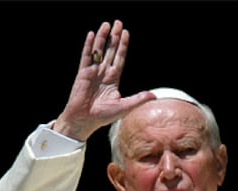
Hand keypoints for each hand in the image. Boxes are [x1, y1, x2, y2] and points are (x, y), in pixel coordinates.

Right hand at [54, 20, 155, 140]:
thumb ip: (138, 99)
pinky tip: (92, 35)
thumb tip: (154, 96)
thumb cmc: (102, 116)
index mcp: (113, 79)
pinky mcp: (83, 73)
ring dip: (103, 38)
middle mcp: (103, 73)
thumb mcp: (124, 107)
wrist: (84, 120)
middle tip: (118, 23)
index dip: (123, 46)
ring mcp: (93, 72)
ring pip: (98, 51)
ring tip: (107, 25)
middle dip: (114, 37)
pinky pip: (86, 57)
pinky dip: (89, 46)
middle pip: (110, 51)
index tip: (126, 33)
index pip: (119, 58)